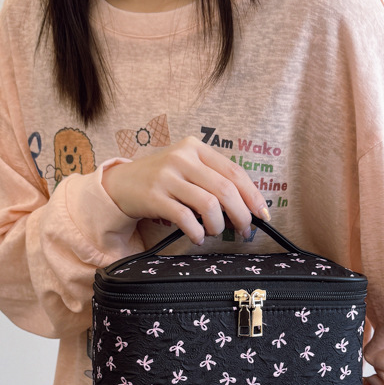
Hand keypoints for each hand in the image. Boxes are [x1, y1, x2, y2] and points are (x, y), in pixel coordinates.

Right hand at [101, 137, 269, 243]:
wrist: (121, 184)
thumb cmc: (162, 180)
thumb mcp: (187, 169)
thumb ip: (214, 180)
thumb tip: (247, 207)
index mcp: (196, 148)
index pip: (234, 172)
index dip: (253, 196)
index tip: (262, 215)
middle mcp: (183, 158)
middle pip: (226, 190)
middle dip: (241, 215)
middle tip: (243, 230)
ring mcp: (167, 176)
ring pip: (209, 205)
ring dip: (218, 226)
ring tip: (213, 232)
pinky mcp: (154, 196)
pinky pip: (186, 218)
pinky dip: (197, 232)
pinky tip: (197, 236)